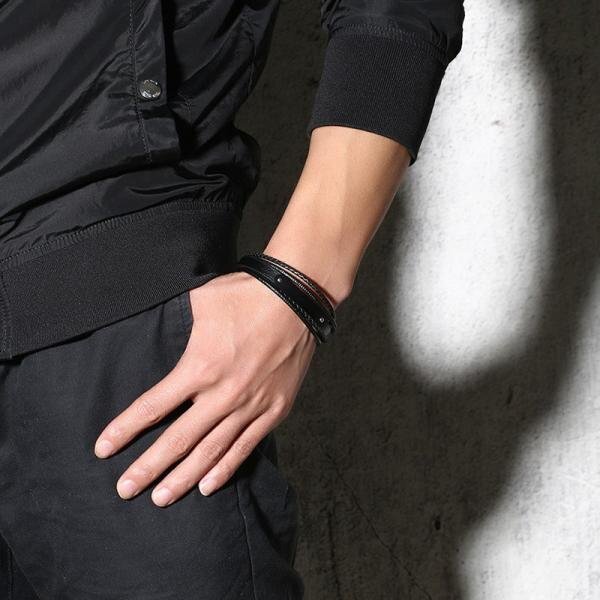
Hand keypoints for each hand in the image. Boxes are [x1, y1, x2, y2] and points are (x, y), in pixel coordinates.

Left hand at [93, 271, 315, 505]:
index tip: (103, 449)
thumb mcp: (200, 300)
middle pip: (178, 440)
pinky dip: (226, 467)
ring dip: (184, 477)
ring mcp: (251, 405)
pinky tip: (209, 485)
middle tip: (126, 490)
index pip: (153, 406)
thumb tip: (155, 321)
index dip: (125, 429)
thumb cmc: (246, 295)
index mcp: (200, 366)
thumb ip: (176, 319)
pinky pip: (246, 445)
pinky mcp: (275, 409)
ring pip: (212, 451)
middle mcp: (223, 393)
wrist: (297, 299)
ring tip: (161, 498)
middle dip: (149, 467)